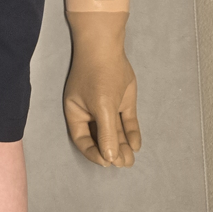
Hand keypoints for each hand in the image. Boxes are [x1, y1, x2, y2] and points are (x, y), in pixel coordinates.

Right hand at [63, 12, 141, 166]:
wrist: (106, 47)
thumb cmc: (97, 77)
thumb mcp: (101, 108)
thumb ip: (106, 134)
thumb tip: (109, 159)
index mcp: (76, 114)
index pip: (83, 140)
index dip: (94, 153)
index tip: (107, 163)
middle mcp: (91, 112)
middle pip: (101, 137)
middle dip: (112, 151)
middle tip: (124, 164)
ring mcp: (108, 106)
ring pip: (115, 131)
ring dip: (122, 145)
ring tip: (131, 160)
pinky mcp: (122, 100)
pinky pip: (126, 121)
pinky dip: (131, 133)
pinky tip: (136, 145)